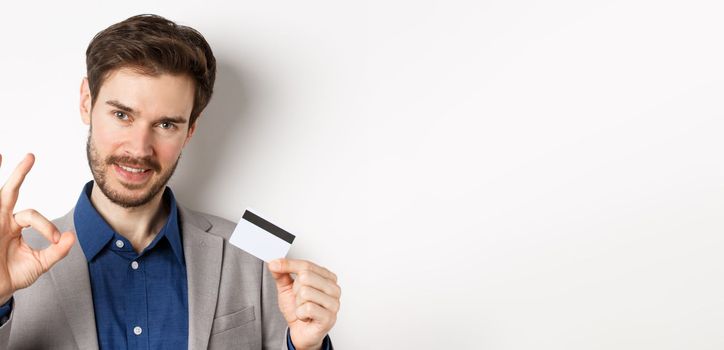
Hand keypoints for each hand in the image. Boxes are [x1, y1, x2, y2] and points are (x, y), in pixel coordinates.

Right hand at [0, 153, 75, 303]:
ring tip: (1, 155)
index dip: (47, 226)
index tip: (56, 240)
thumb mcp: (40, 264)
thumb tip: (72, 236)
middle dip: (19, 173)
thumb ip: (57, 251)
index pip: (32, 216)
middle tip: (31, 156)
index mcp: (13, 225)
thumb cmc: (11, 277)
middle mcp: (0, 220)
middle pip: (9, 191)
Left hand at [268, 258, 339, 349]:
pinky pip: (307, 308)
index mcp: (327, 277)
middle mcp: (333, 288)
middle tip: (299, 299)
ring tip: (303, 308)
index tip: (274, 265)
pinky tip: (305, 317)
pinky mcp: (329, 317)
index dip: (288, 265)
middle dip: (295, 290)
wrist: (302, 332)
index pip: (306, 265)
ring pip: (305, 292)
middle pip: (306, 277)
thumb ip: (282, 274)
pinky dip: (300, 314)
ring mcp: (333, 303)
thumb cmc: (299, 309)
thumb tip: (274, 263)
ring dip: (298, 303)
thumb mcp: (287, 288)